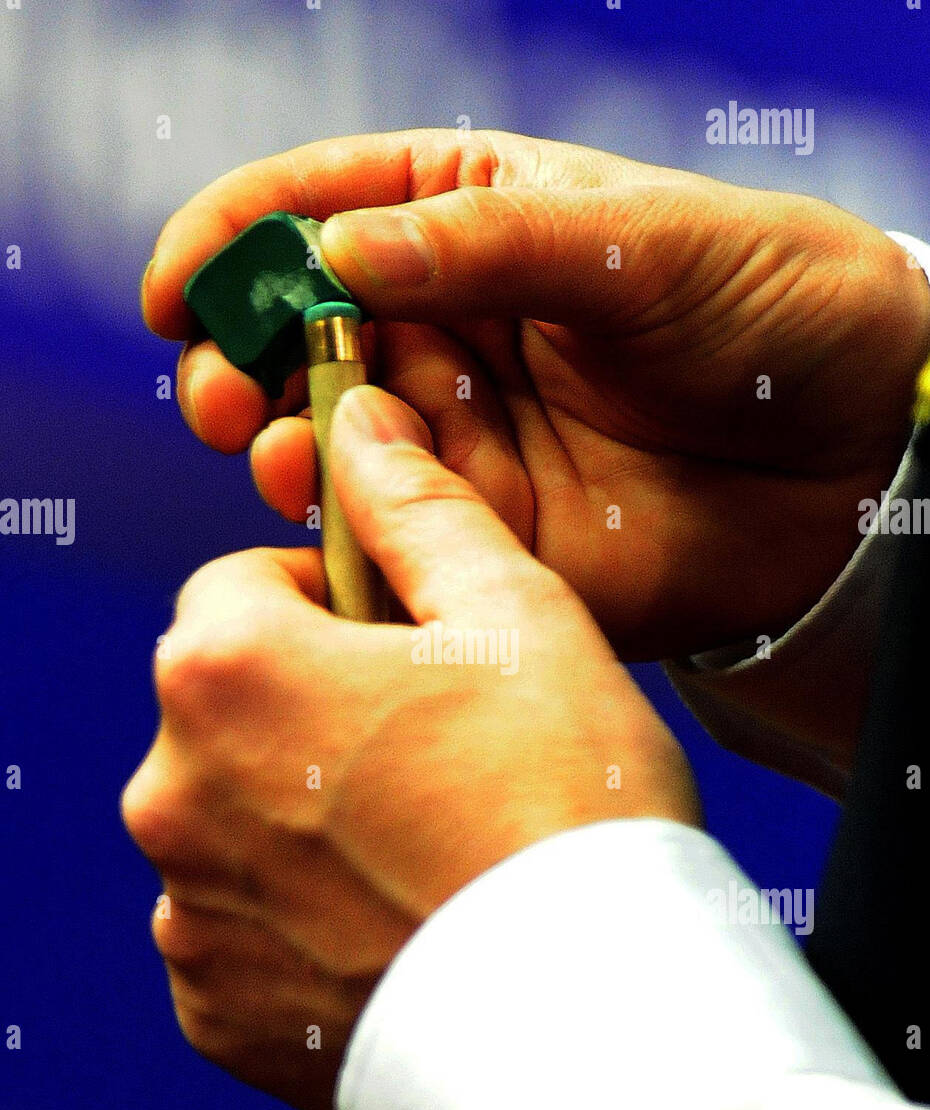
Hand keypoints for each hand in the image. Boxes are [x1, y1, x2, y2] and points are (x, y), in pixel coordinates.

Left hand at [121, 385, 698, 1109]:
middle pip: (230, 709)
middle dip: (311, 714)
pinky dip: (297, 924)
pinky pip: (240, 930)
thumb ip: (420, 509)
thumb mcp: (519, 616)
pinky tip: (394, 931)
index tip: (404, 654)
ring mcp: (187, 911)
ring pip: (235, 821)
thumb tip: (362, 427)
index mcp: (225, 669)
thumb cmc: (565, 806)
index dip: (329, 608)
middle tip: (434, 759)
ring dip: (301, 821)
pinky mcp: (215, 1008)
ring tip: (424, 855)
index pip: (238, 588)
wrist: (593, 1026)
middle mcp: (171, 791)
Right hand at [143, 129, 929, 658]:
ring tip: (279, 454)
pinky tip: (332, 525)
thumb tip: (337, 255)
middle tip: (220, 392)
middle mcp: (454, 330)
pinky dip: (347, 534)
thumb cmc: (773, 306)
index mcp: (476, 220)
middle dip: (238, 360)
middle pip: (300, 336)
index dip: (237, 243)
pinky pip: (392, 535)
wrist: (859, 451)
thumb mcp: (643, 238)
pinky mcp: (490, 534)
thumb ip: (490, 243)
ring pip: (330, 441)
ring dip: (280, 449)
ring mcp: (465, 436)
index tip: (177, 287)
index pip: (324, 212)